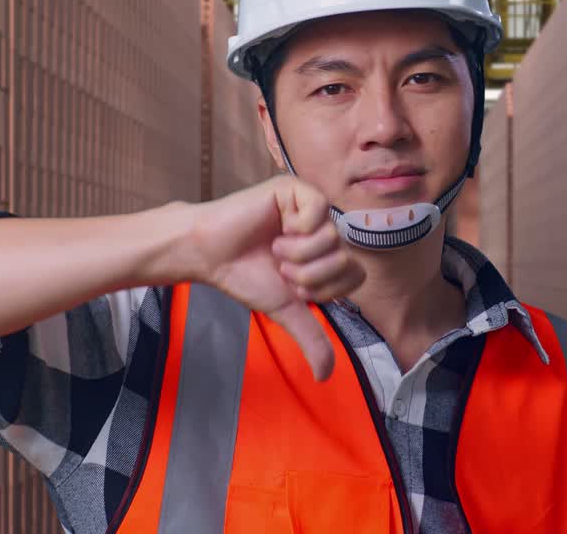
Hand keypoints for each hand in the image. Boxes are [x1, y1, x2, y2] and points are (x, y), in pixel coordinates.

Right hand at [188, 175, 365, 380]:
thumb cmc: (244, 275)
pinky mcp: (296, 190)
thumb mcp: (285, 310)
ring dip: (297, 254)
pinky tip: (276, 228)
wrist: (210, 254)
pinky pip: (318, 211)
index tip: (294, 288)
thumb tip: (325, 376)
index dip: (326, 289)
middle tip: (281, 268)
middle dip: (308, 275)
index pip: (356, 275)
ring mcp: (312, 208)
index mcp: (326, 255)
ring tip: (274, 248)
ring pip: (332, 238)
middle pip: (345, 258)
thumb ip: (310, 338)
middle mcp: (324, 230)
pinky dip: (296, 229)